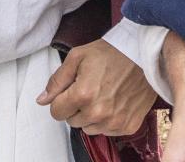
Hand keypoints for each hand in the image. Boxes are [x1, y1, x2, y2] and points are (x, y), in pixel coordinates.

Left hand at [37, 38, 156, 136]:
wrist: (143, 55)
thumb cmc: (111, 53)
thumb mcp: (77, 57)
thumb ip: (57, 80)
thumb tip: (42, 100)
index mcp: (82, 95)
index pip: (56, 112)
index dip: (60, 100)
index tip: (70, 91)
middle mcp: (98, 113)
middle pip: (72, 121)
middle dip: (75, 107)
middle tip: (89, 89)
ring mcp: (114, 122)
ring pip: (88, 128)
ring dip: (90, 116)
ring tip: (102, 95)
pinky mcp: (127, 126)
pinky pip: (106, 131)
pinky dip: (106, 120)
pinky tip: (113, 102)